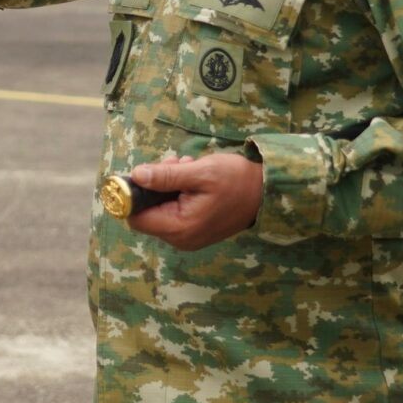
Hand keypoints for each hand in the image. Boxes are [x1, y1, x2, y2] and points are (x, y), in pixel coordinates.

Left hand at [122, 152, 263, 250]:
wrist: (268, 192)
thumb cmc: (236, 180)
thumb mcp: (199, 172)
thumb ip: (165, 176)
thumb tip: (136, 175)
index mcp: (179, 227)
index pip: (136, 217)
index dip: (134, 194)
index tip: (145, 172)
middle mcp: (180, 238)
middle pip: (147, 213)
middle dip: (154, 185)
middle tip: (173, 164)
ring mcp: (187, 237)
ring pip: (159, 210)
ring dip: (166, 186)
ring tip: (187, 167)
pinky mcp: (194, 231)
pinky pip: (173, 212)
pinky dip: (177, 193)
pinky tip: (192, 179)